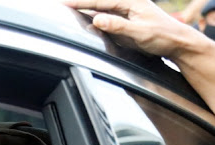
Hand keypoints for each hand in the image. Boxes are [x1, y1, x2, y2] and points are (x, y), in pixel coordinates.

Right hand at [60, 0, 202, 59]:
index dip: (81, 2)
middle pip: (99, 3)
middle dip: (81, 3)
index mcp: (131, 2)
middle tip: (63, 4)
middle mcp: (128, 5)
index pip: (100, 1)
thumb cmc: (163, 36)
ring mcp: (127, 14)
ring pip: (102, 10)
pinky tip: (88, 21)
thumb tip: (97, 19)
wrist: (178, 44)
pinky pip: (107, 19)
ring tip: (71, 10)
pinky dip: (95, 19)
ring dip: (87, 10)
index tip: (65, 3)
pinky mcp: (127, 24)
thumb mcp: (139, 32)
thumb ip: (118, 25)